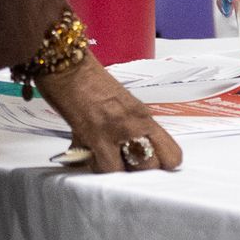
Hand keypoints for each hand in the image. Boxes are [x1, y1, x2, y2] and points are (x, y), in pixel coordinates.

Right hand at [33, 52, 181, 172]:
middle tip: (125, 164)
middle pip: (150, 167)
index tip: (153, 164)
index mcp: (145, 117)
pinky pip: (99, 166)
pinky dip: (94, 167)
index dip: (163, 164)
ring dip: (114, 171)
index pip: (171, 154)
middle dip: (137, 171)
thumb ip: (133, 128)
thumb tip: (133, 153)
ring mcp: (112, 132)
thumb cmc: (92, 83)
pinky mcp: (89, 136)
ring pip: (124, 172)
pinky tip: (89, 156)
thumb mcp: (124, 105)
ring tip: (106, 161)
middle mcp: (133, 125)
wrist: (68, 68)